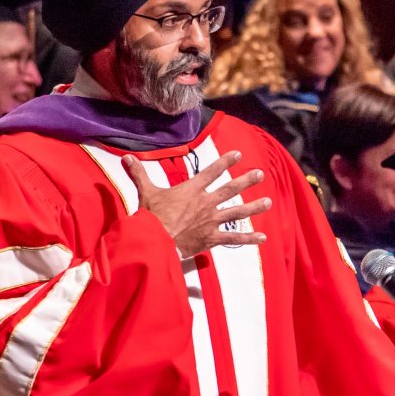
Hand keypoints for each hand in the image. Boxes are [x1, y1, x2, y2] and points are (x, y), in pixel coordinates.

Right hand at [123, 150, 270, 258]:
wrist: (156, 241)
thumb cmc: (151, 217)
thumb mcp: (145, 192)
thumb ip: (139, 174)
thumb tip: (127, 157)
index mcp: (192, 190)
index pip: (211, 172)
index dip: (225, 162)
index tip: (239, 154)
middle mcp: (206, 203)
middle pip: (230, 189)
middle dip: (246, 180)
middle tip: (260, 174)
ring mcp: (212, 220)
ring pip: (237, 212)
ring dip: (254, 207)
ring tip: (268, 202)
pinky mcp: (212, 238)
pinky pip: (234, 239)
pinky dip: (248, 239)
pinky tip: (263, 238)